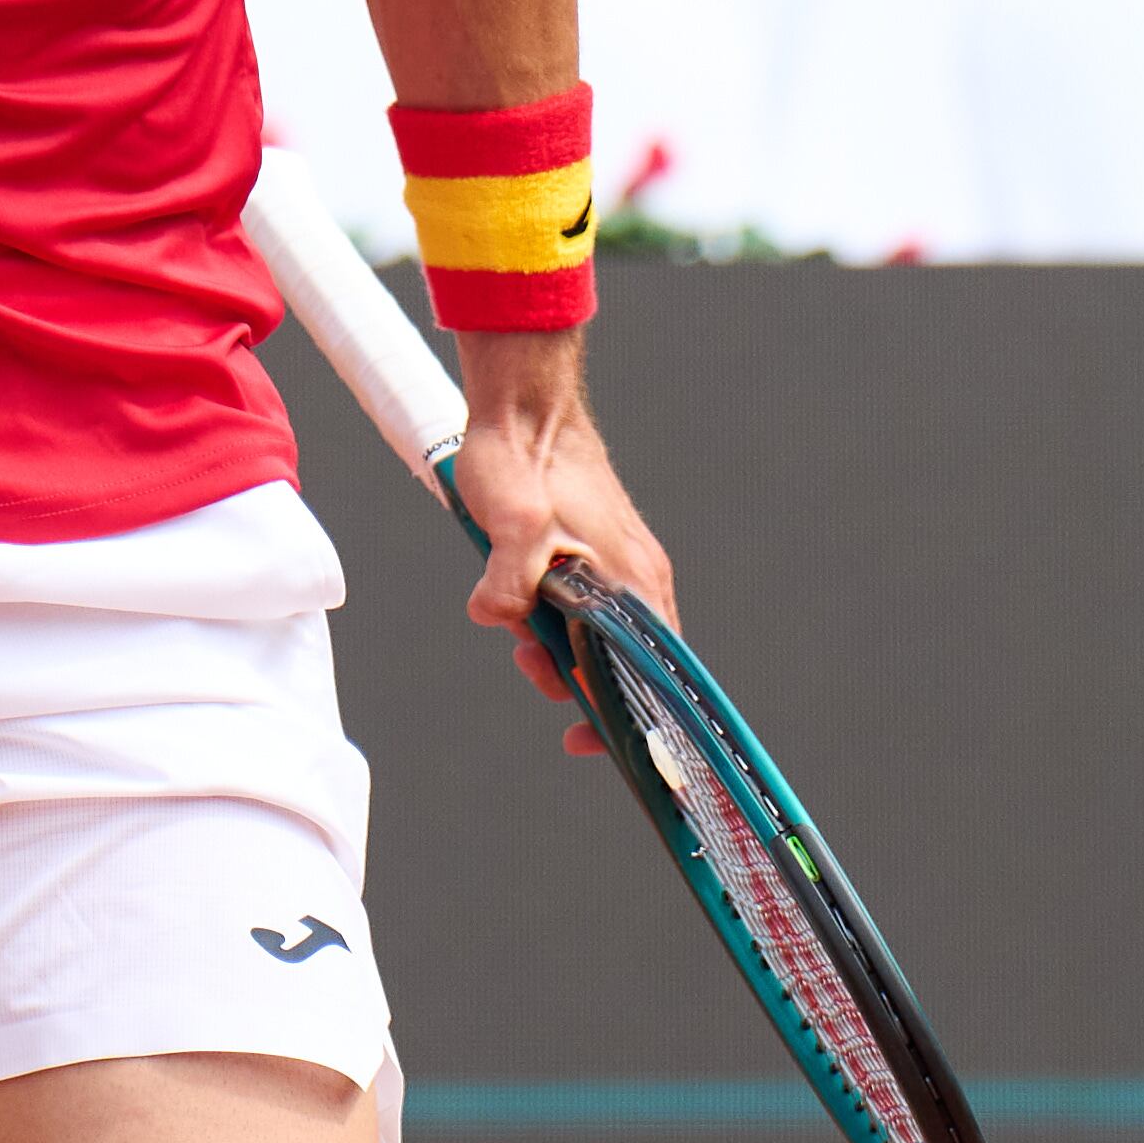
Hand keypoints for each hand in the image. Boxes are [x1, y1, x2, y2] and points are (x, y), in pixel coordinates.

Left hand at [449, 357, 675, 756]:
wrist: (524, 403)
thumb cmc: (525, 457)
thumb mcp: (510, 524)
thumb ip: (508, 582)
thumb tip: (496, 618)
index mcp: (632, 578)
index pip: (647, 674)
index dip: (621, 716)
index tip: (584, 739)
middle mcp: (637, 574)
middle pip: (620, 659)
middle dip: (572, 675)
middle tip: (528, 660)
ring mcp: (619, 560)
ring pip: (598, 633)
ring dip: (558, 645)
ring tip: (518, 634)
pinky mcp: (596, 548)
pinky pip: (586, 605)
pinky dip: (556, 618)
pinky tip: (522, 606)